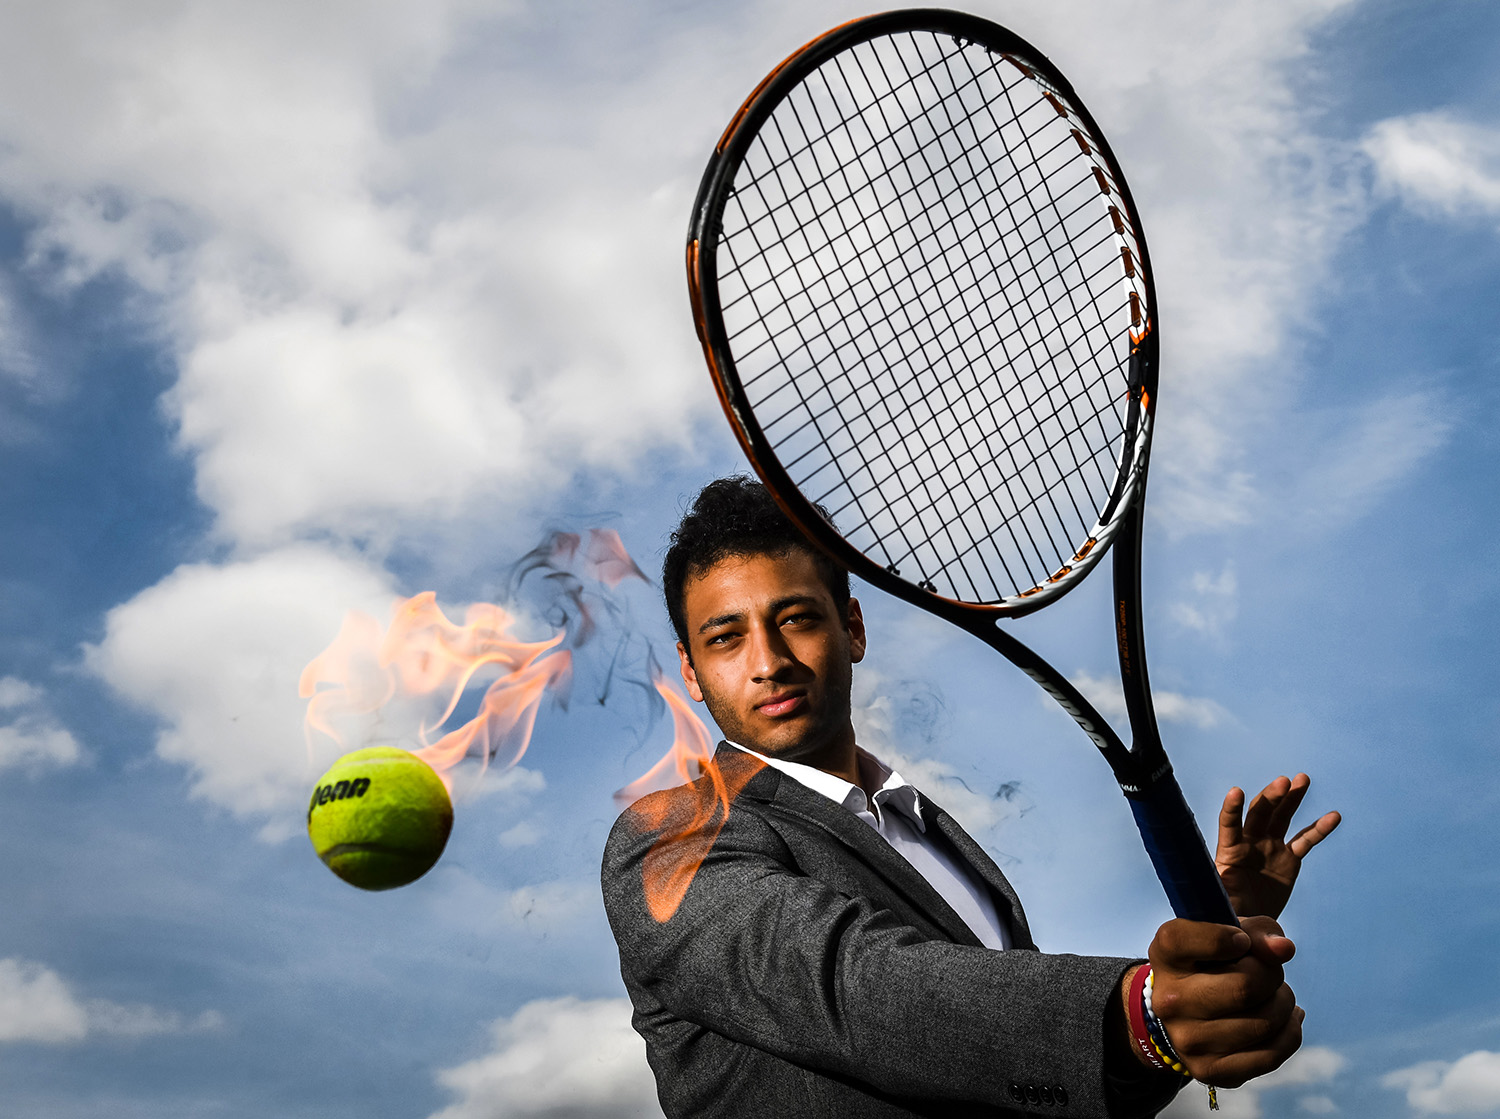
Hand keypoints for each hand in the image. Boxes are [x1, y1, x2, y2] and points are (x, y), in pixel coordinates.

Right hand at [1136, 916, 1302, 1088]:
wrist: (1192, 1005)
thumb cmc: (1219, 958)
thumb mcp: (1232, 931)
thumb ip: (1259, 932)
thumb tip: (1283, 949)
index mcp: (1165, 955)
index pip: (1188, 939)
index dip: (1232, 937)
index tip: (1242, 940)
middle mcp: (1168, 1000)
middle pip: (1245, 987)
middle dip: (1272, 974)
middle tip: (1268, 972)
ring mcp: (1186, 1040)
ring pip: (1265, 1022)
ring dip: (1284, 1003)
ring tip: (1273, 996)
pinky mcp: (1209, 1070)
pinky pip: (1271, 1055)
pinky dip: (1289, 1032)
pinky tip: (1283, 1019)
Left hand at [1216, 774, 1339, 918]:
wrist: (1245, 927)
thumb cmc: (1230, 924)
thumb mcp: (1233, 925)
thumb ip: (1253, 931)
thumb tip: (1279, 948)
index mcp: (1227, 856)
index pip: (1228, 827)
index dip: (1231, 810)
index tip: (1235, 792)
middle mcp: (1247, 846)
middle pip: (1258, 816)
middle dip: (1270, 798)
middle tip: (1284, 782)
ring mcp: (1268, 849)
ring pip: (1280, 819)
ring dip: (1290, 799)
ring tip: (1301, 779)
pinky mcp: (1288, 859)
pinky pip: (1305, 841)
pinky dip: (1318, 828)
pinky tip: (1333, 816)